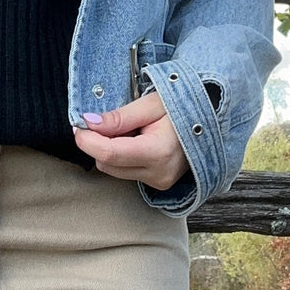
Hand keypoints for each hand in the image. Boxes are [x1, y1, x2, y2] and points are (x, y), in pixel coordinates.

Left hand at [73, 91, 190, 190]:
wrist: (210, 120)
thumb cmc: (182, 106)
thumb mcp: (151, 104)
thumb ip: (119, 117)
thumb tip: (88, 123)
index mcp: (159, 152)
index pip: (110, 153)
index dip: (88, 140)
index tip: (78, 125)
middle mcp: (159, 173)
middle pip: (107, 163)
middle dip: (98, 142)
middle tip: (104, 120)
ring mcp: (160, 182)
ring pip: (113, 170)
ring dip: (110, 150)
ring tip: (129, 129)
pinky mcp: (158, 184)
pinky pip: (125, 172)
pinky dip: (122, 156)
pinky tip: (136, 140)